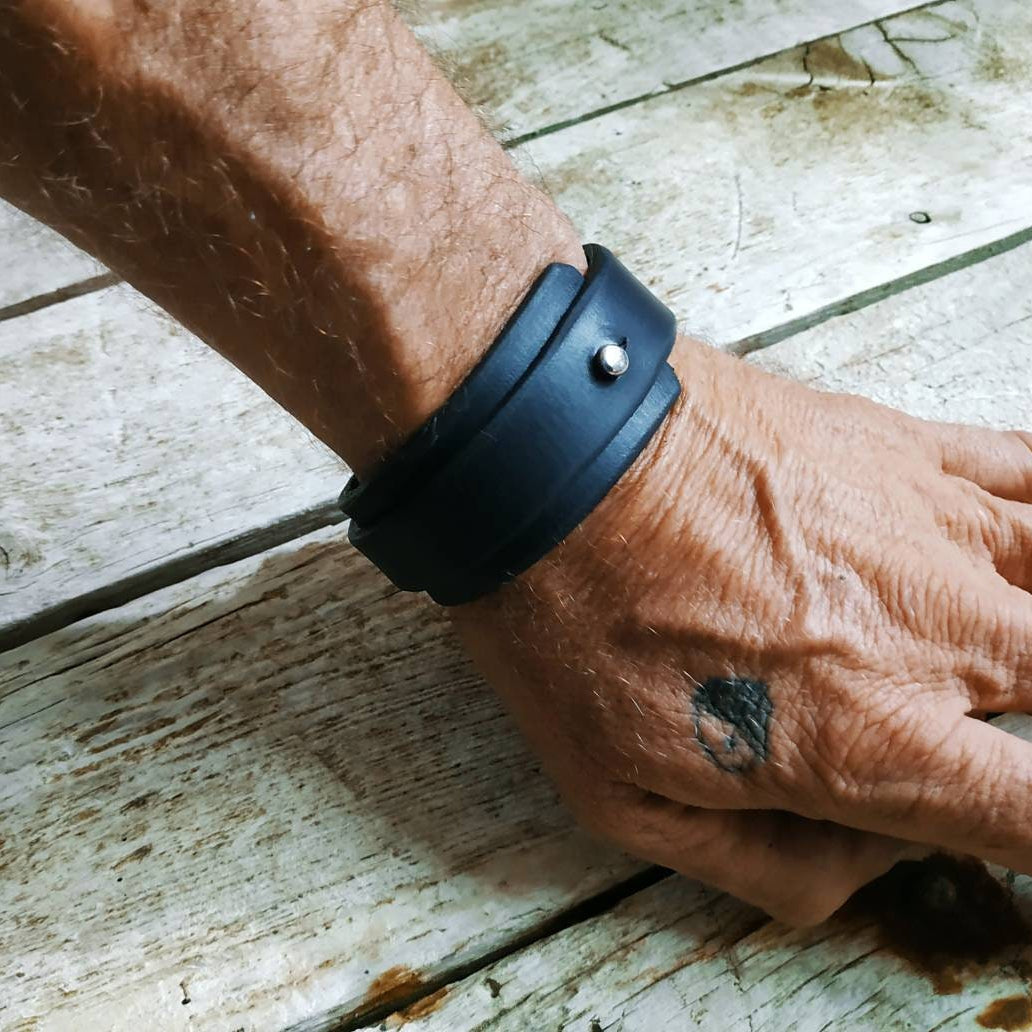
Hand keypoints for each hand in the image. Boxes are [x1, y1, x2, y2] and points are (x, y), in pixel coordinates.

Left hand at [453, 339, 1031, 924]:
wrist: (547, 454)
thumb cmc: (570, 621)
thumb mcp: (629, 803)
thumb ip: (772, 865)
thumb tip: (867, 856)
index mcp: (872, 739)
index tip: (1006, 814)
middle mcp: (933, 632)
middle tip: (969, 719)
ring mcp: (929, 524)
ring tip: (980, 641)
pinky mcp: (899, 444)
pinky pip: (1028, 469)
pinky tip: (1011, 541)